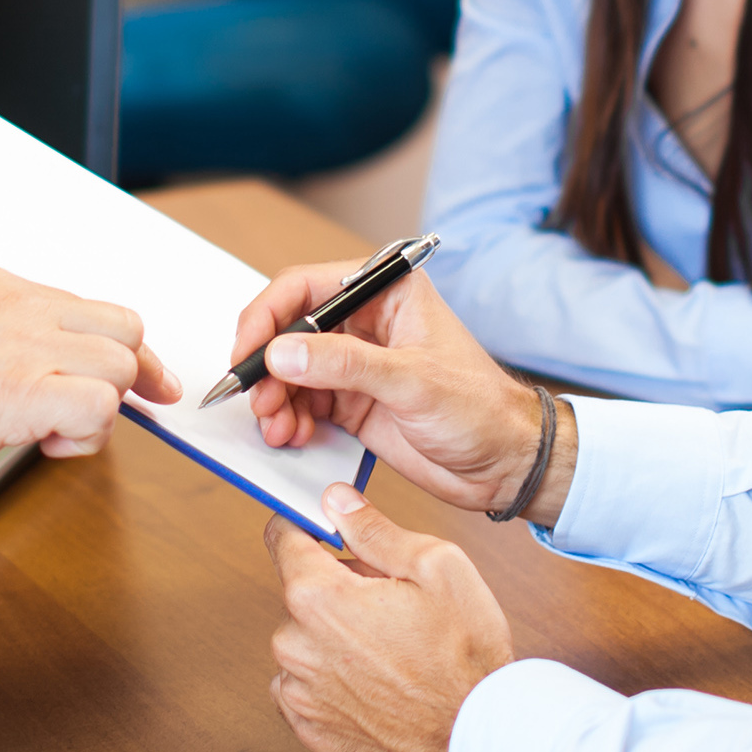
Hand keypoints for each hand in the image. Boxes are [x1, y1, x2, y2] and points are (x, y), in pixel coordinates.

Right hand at [0, 248, 181, 525]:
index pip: (76, 301)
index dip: (101, 343)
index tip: (124, 370)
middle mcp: (15, 303)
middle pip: (121, 324)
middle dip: (132, 370)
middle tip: (137, 404)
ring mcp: (25, 345)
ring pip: (121, 364)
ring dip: (103, 406)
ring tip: (58, 431)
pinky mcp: (29, 393)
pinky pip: (101, 407)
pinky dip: (90, 436)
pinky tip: (52, 446)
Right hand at [233, 264, 554, 520]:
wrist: (506, 463)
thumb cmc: (481, 410)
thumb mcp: (412, 381)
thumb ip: (344, 364)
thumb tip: (282, 351)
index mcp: (385, 292)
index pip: (304, 289)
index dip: (265, 318)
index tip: (245, 354)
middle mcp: (365, 322)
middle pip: (288, 331)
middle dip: (265, 367)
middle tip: (256, 402)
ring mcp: (356, 364)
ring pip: (289, 372)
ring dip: (274, 400)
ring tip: (276, 429)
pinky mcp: (351, 402)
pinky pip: (301, 404)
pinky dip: (288, 420)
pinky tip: (291, 437)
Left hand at [265, 484, 514, 751]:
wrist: (478, 736)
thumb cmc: (465, 655)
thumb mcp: (437, 567)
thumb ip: (374, 530)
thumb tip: (337, 501)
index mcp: (318, 597)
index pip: (283, 538)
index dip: (309, 528)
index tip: (327, 531)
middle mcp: (295, 644)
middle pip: (302, 593)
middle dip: (338, 590)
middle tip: (391, 604)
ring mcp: (299, 691)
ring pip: (305, 641)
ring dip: (335, 638)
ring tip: (390, 650)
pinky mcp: (310, 727)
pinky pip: (307, 687)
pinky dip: (334, 680)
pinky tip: (377, 683)